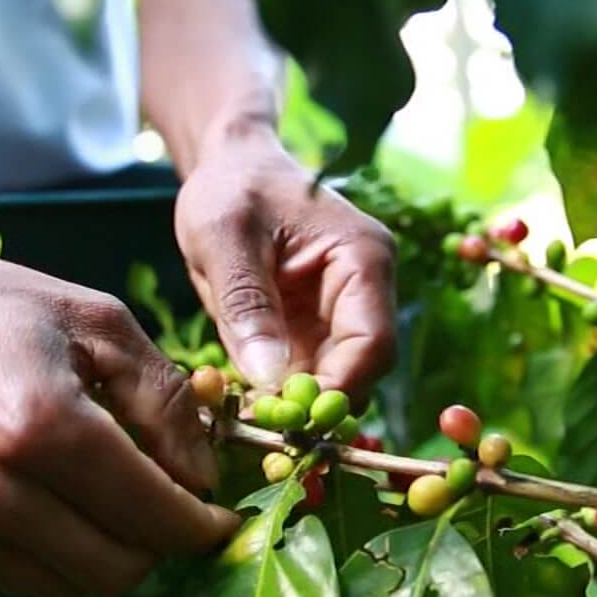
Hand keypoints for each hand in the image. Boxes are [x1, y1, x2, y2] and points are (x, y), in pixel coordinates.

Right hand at [0, 215, 237, 596]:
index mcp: (45, 426)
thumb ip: (163, 399)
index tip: (225, 515)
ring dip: (113, 559)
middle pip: (119, 570)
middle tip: (176, 508)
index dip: (204, 527)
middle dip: (162, 546)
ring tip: (123, 506)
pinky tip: (69, 508)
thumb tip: (201, 476)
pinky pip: (24, 580)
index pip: (153, 517)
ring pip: (73, 588)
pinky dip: (63, 560)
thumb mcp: (97, 321)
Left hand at [175, 134, 397, 397]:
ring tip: (251, 417)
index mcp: (363, 258)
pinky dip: (284, 390)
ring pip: (337, 376)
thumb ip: (247, 304)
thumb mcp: (224, 238)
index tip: (289, 420)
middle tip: (264, 429)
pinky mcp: (317, 323)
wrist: (230, 166)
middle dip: (318, 403)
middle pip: (362, 367)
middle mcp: (366, 287)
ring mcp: (343, 308)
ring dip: (299, 402)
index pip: (372, 342)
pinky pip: (310, 370)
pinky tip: (249, 402)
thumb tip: (268, 379)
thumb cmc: (231, 188)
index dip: (337, 389)